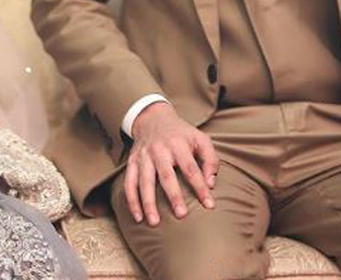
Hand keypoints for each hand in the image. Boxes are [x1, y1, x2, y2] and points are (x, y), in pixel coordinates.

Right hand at [124, 102, 218, 226]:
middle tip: (181, 215)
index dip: (200, 187)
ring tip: (154, 222)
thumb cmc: (182, 134)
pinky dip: (132, 200)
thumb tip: (211, 184)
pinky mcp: (132, 161)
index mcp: (179, 144)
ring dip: (148, 203)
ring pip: (145, 181)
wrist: (154, 118)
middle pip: (167, 175)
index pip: (191, 168)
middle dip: (174, 196)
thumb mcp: (201, 139)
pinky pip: (129, 183)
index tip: (209, 205)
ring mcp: (144, 156)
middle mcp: (160, 149)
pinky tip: (138, 217)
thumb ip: (210, 160)